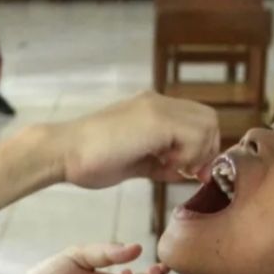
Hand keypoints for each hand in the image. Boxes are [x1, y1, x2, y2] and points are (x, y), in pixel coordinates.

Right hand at [51, 91, 219, 189]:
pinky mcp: (156, 120)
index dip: (200, 147)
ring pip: (208, 124)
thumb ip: (162, 162)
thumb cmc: (91, 160)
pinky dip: (189, 155)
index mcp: (152, 109)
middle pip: (209, 119)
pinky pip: (195, 135)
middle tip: (185, 172)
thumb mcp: (136, 162)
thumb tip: (186, 171)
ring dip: (197, 152)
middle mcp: (158, 102)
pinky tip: (165, 166)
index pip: (196, 121)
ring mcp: (158, 108)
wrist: (64, 152)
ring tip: (171, 168)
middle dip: (206, 150)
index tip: (185, 171)